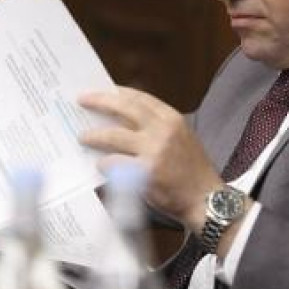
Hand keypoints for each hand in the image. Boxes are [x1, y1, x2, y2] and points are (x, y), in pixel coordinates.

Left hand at [78, 87, 223, 231]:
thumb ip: (158, 127)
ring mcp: (154, 150)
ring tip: (84, 137)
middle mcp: (163, 130)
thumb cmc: (193, 171)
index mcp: (172, 119)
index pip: (141, 98)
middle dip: (100, 101)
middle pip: (124, 108)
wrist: (206, 199)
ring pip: (113, 135)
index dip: (119, 92)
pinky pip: (114, 163)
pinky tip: (100, 165)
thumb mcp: (182, 138)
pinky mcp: (145, 172)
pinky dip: (104, 163)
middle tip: (83, 100)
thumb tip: (123, 120)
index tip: (104, 89)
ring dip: (94, 135)